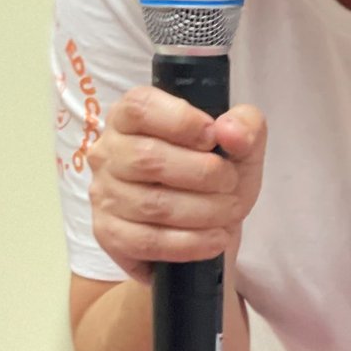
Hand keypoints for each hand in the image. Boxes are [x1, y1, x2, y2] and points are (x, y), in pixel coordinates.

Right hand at [88, 85, 266, 284]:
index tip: (213, 138)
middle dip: (202, 173)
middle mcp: (109, 152)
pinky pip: (148, 241)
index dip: (180, 121)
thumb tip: (229, 131)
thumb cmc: (215, 177)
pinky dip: (191, 243)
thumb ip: (245, 125)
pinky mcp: (110, 234)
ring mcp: (104, 195)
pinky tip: (215, 239)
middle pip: (147, 158)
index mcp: (131, 117)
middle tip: (230, 183)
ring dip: (203, 210)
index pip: (140, 107)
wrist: (209, 228)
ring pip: (151, 204)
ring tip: (229, 211)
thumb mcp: (241, 145)